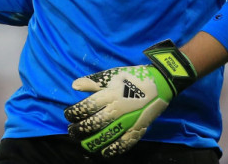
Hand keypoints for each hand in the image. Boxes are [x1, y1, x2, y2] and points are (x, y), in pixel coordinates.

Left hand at [64, 40, 196, 156]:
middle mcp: (116, 110)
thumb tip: (75, 86)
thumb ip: (92, 82)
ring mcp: (127, 121)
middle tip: (72, 131)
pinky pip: (124, 143)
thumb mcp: (111, 75)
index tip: (68, 115)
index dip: (74, 113)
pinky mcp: (138, 129)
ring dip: (92, 142)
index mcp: (109, 95)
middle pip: (93, 124)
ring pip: (106, 136)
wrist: (159, 83)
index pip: (86, 107)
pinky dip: (113, 150)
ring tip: (83, 144)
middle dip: (79, 130)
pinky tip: (104, 153)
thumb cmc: (132, 77)